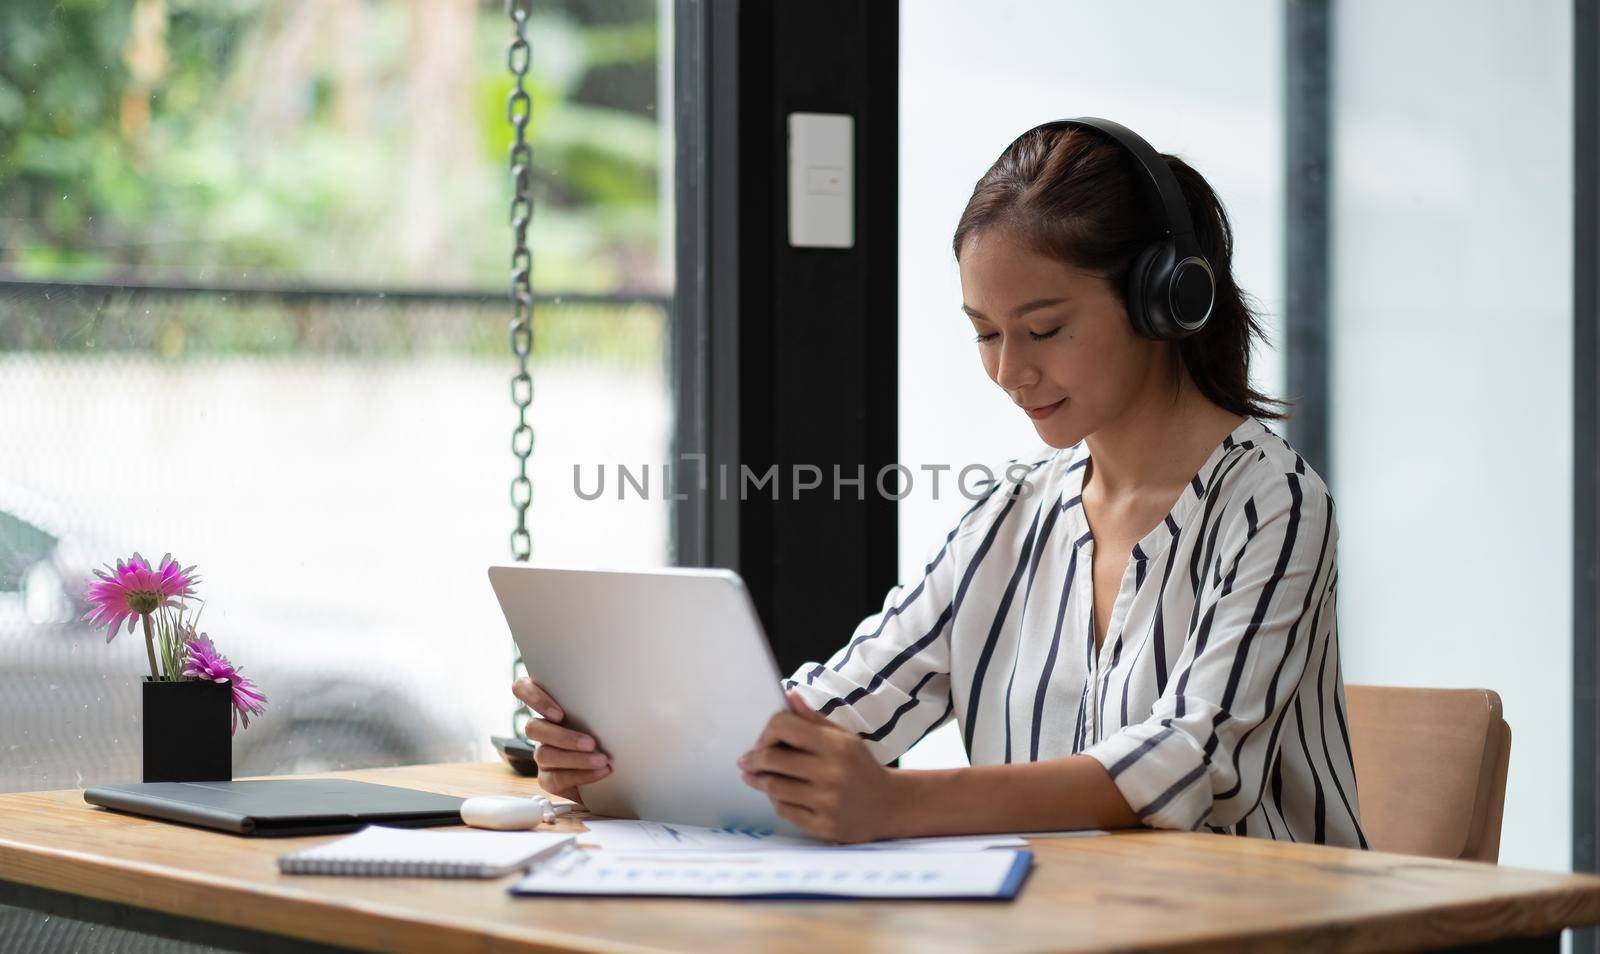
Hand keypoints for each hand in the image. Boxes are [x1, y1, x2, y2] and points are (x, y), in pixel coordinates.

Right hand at [511, 677, 610, 801]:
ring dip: (575, 758)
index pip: (523, 688)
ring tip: (601, 760)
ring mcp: (542, 753)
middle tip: (591, 743)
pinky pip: (556, 779)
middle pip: (533, 728)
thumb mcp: (603, 711)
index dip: (533, 697)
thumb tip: (624, 693)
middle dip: (563, 737)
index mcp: (550, 705)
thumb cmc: (608, 731)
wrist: (616, 768)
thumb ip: (599, 701)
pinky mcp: (548, 778)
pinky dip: (581, 775)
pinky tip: (600, 772)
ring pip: (543, 754)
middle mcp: (541, 728)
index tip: (559, 713)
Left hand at [737, 689, 904, 842]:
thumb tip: (788, 695)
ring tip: (753, 776)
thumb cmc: (860, 767)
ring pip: (773, 787)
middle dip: (754, 758)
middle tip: (746, 760)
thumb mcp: (844, 737)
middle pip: (772, 759)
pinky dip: (775, 801)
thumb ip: (813, 719)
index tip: (763, 740)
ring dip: (759, 780)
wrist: (888, 806)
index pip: (784, 727)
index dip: (766, 732)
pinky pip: (784, 810)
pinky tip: (776, 795)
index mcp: (836, 745)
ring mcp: (826, 802)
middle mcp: (831, 773)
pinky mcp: (822, 826)